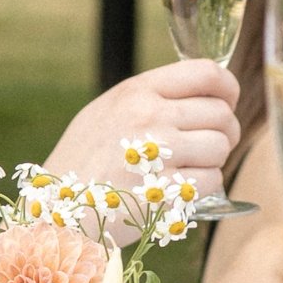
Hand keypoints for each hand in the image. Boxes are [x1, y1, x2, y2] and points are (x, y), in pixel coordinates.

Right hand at [45, 60, 239, 196]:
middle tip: (211, 144)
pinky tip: (182, 188)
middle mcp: (150, 116)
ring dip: (214, 161)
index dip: (228, 88)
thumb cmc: (82, 160)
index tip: (227, 102)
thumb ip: (152, 97)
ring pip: (220, 148)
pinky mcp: (164, 192)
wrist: (55, 209)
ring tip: (189, 168)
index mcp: (138, 91)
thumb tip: (205, 94)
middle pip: (221, 114)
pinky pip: (212, 181)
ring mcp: (157, 154)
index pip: (207, 73)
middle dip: (225, 130)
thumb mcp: (108, 110)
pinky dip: (204, 187)